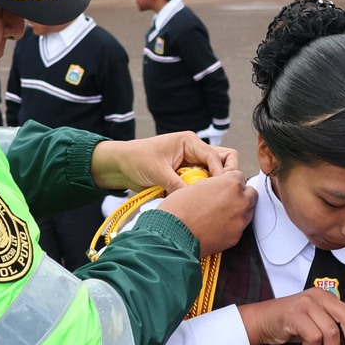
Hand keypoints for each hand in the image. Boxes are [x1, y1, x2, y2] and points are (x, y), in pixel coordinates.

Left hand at [92, 134, 239, 192]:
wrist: (120, 166)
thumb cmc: (136, 160)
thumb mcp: (158, 172)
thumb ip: (177, 185)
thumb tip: (195, 200)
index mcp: (190, 142)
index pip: (216, 156)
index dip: (221, 174)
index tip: (219, 190)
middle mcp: (195, 151)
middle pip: (224, 161)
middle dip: (224, 176)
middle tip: (219, 193)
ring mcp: (193, 164)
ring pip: (215, 174)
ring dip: (213, 185)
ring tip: (207, 198)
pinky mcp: (187, 176)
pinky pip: (202, 184)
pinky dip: (202, 192)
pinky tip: (198, 201)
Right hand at [156, 171, 254, 255]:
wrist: (173, 235)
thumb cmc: (179, 209)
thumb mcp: (196, 186)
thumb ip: (214, 184)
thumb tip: (219, 187)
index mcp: (230, 184)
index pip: (240, 176)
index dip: (230, 181)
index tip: (224, 186)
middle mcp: (240, 201)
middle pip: (251, 194)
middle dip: (241, 194)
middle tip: (227, 199)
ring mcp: (240, 221)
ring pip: (248, 211)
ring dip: (239, 210)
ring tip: (222, 214)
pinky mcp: (235, 237)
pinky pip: (239, 228)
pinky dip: (232, 226)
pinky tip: (218, 227)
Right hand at [238, 290, 344, 344]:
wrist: (262, 321)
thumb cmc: (291, 324)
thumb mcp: (314, 319)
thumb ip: (331, 324)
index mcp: (325, 296)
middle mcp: (317, 296)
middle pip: (344, 318)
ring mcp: (305, 303)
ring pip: (330, 331)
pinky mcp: (295, 314)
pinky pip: (313, 336)